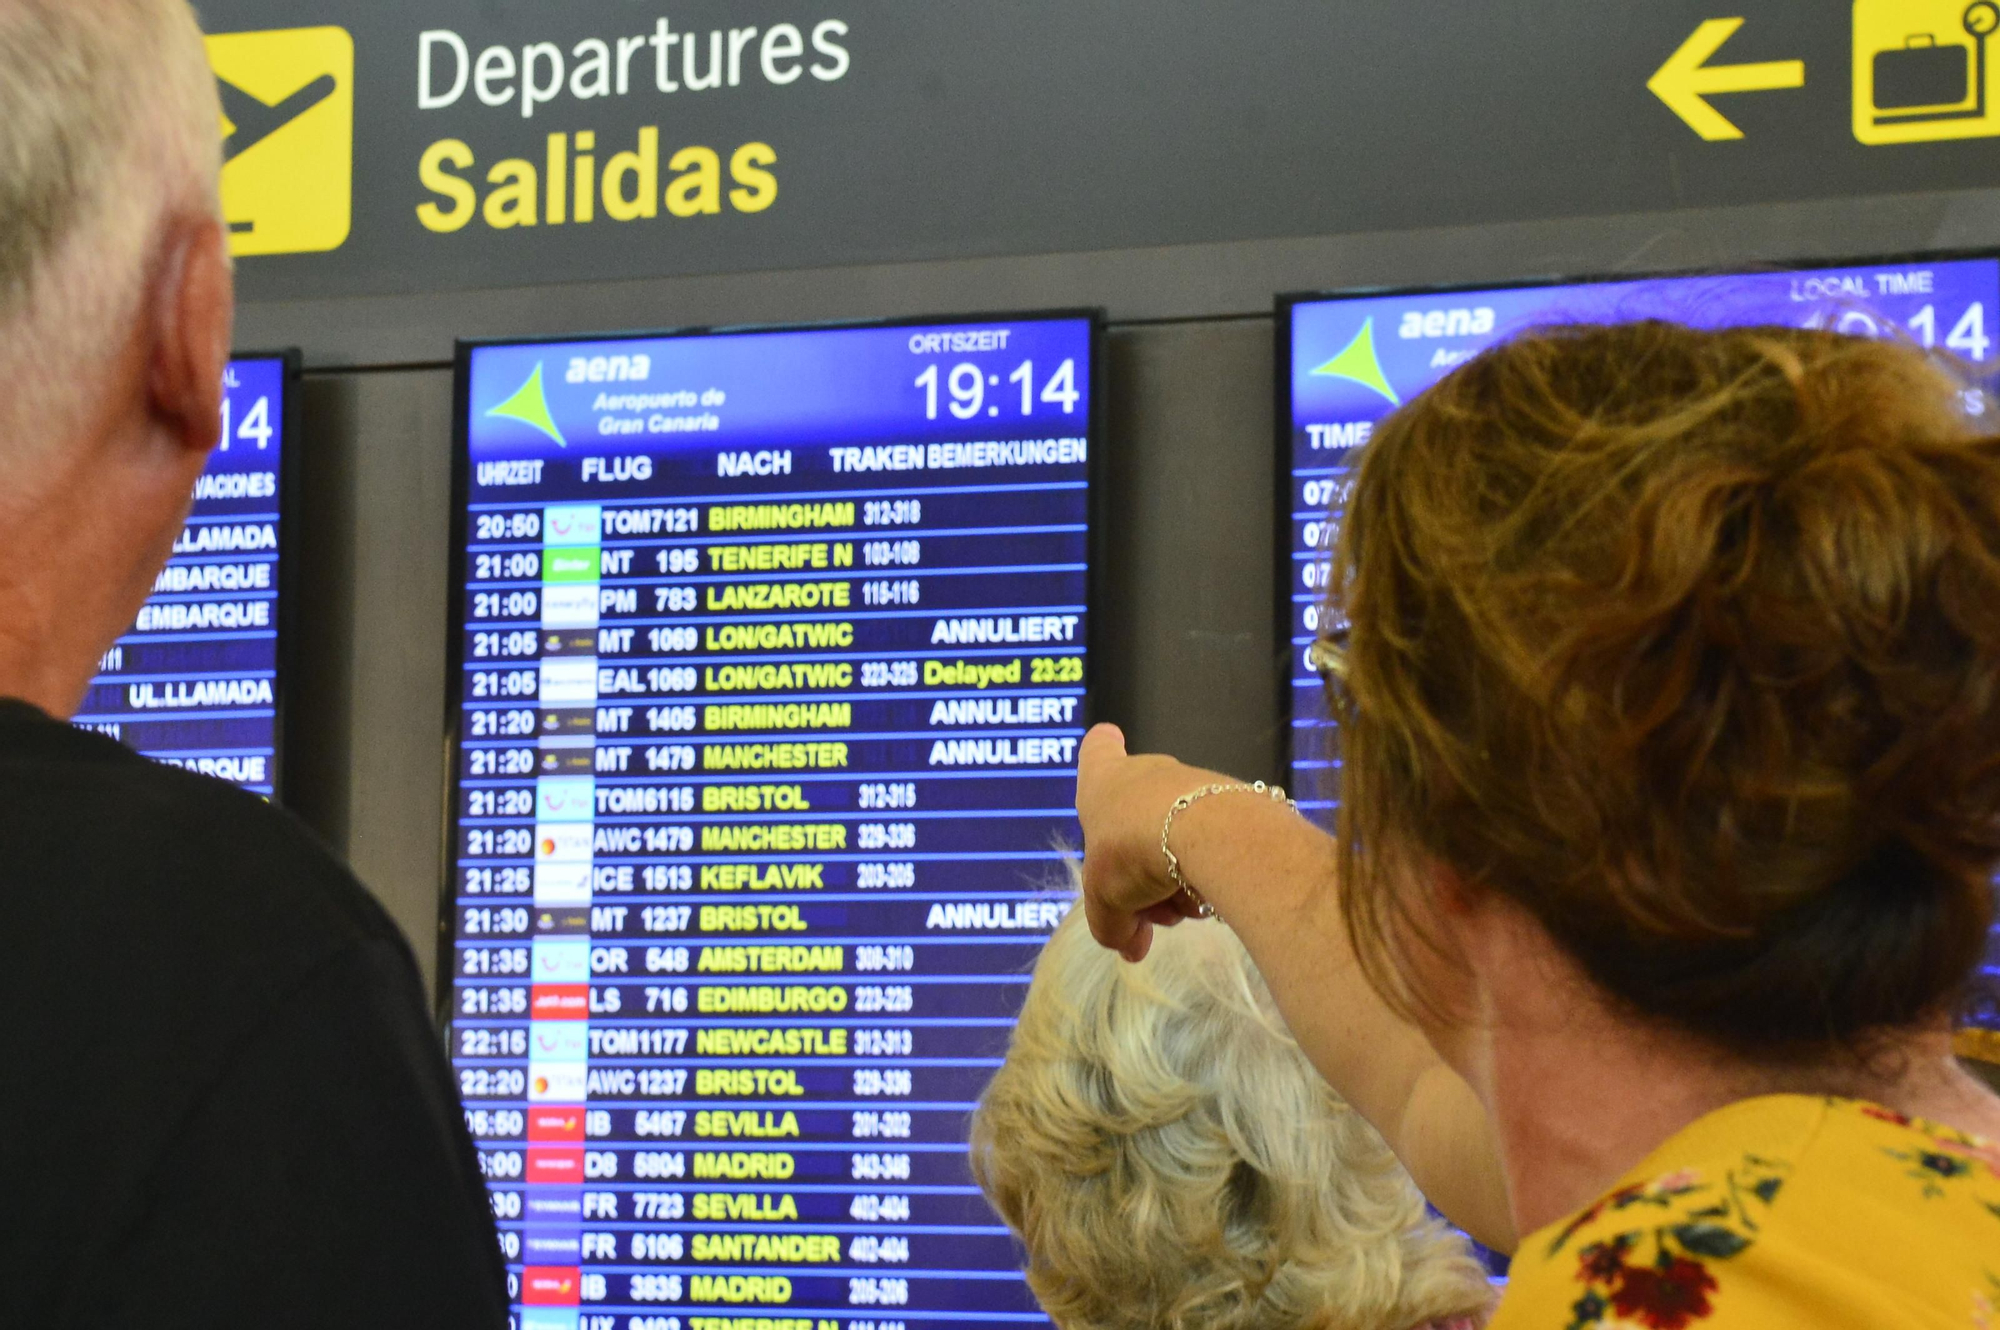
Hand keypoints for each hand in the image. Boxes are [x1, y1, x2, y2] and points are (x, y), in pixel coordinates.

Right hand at [1075, 723, 1226, 961]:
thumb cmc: (1132, 850)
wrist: (1206, 833)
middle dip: (1139, 872)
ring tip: (1180, 906)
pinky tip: (1208, 897)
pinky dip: (1205, 874)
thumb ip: (1111, 926)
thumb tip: (1130, 949)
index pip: (1097, 750)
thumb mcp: (1104, 900)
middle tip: (1144, 907)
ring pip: (1174, 841)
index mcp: (1104, 780)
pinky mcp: (1231, 803)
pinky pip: (1209, 846)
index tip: (1107, 741)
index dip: (1099, 749)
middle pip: (1136, 822)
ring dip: (1173, 882)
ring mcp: (1192, 786)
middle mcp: (1148, 774)